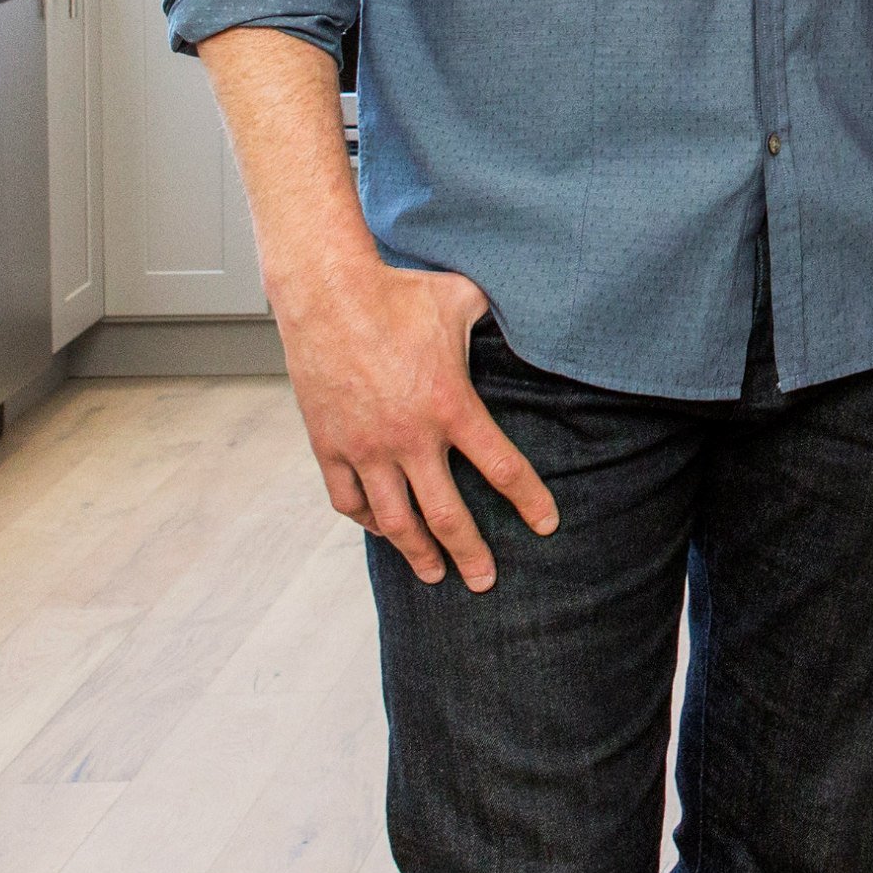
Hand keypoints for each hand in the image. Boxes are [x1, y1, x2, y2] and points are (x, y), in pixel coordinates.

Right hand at [270, 254, 557, 589]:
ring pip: (395, 521)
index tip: (545, 526)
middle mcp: (411, 437)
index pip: (502, 469)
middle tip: (484, 581)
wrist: (327, 292)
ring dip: (417, 553)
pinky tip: (381, 527)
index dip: (529, 502)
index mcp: (451, 406)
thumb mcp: (464, 299)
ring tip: (433, 573)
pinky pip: (349, 499)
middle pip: (448, 516)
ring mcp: (366, 447)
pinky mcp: (329, 445)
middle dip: (471, 554)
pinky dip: (367, 519)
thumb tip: (533, 309)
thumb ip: (498, 317)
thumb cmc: (399, 291)